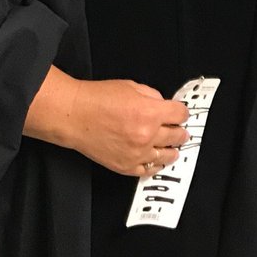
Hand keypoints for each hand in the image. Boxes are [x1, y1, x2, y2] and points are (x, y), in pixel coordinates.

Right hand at [23, 67, 189, 175]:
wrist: (74, 116)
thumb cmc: (97, 99)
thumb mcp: (131, 86)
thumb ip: (152, 96)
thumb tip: (162, 105)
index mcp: (150, 112)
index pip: (180, 114)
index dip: (182, 112)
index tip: (181, 113)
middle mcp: (147, 135)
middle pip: (176, 136)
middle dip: (180, 131)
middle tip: (181, 130)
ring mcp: (137, 154)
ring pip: (166, 155)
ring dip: (172, 149)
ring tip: (175, 148)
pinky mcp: (126, 167)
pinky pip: (149, 170)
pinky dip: (155, 165)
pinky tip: (158, 160)